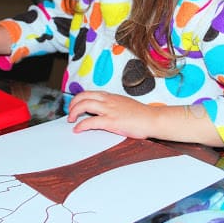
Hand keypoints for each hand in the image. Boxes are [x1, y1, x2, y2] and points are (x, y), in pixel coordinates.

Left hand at [66, 90, 223, 146]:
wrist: (153, 119)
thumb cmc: (142, 115)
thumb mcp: (124, 105)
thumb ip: (113, 106)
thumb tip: (104, 111)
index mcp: (111, 96)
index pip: (89, 93)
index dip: (78, 98)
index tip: (75, 106)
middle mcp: (108, 100)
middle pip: (83, 96)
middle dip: (73, 104)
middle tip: (70, 113)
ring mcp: (109, 110)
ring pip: (84, 105)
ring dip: (74, 112)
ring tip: (71, 120)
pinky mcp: (111, 122)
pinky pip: (90, 122)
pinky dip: (81, 125)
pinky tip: (77, 130)